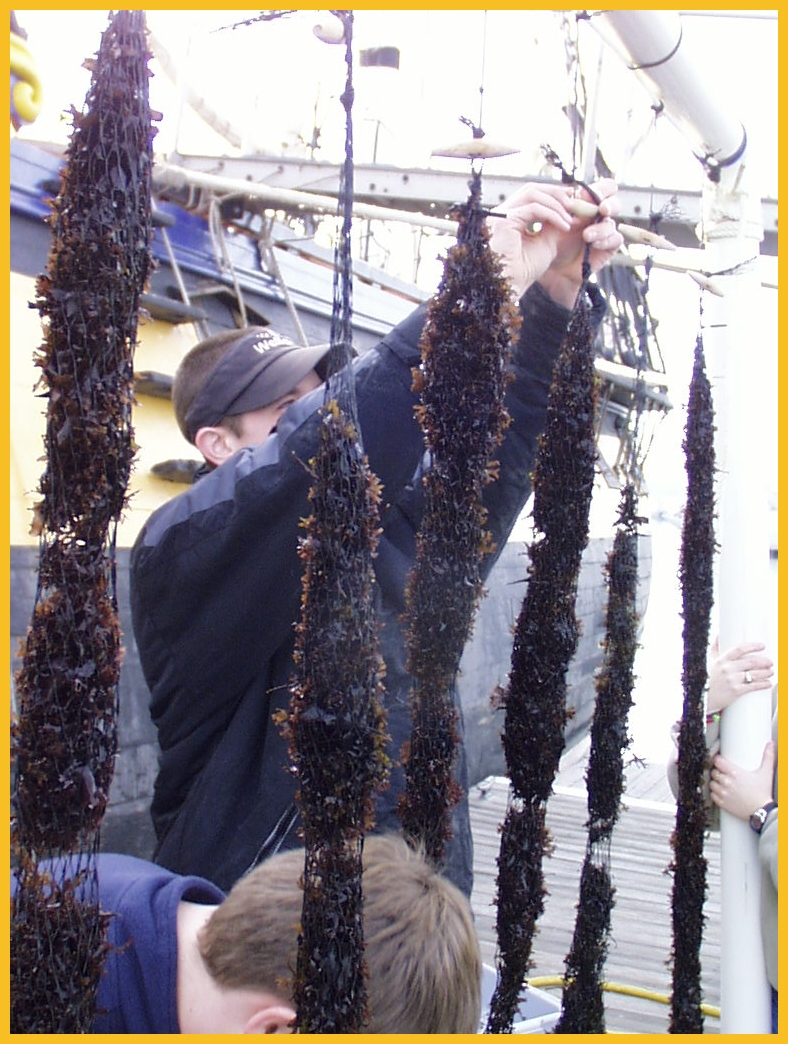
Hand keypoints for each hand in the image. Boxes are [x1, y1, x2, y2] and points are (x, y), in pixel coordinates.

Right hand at [487, 178, 622, 307]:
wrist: (510, 288)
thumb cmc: (523, 272)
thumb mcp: (545, 242)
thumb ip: (552, 224)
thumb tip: (567, 209)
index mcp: (508, 217)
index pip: (531, 196)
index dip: (553, 196)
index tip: (572, 203)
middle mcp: (501, 213)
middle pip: (531, 189)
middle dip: (556, 194)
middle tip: (575, 204)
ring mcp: (500, 215)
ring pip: (532, 194)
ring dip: (556, 203)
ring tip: (570, 217)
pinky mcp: (502, 221)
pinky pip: (533, 208)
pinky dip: (552, 214)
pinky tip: (564, 226)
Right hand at [706, 639, 773, 714]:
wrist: (699, 699)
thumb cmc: (704, 679)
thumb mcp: (708, 661)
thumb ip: (715, 648)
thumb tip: (719, 634)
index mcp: (721, 660)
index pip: (739, 649)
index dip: (752, 646)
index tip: (762, 646)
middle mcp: (727, 669)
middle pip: (751, 662)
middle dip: (764, 662)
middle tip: (770, 662)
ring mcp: (732, 680)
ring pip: (755, 674)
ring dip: (766, 673)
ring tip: (771, 672)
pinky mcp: (735, 692)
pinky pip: (753, 686)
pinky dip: (763, 684)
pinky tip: (768, 683)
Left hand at [709, 741, 775, 822]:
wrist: (762, 812)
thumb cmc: (763, 793)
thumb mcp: (766, 773)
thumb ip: (768, 757)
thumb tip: (770, 745)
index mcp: (735, 773)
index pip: (718, 761)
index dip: (718, 760)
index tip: (720, 761)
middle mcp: (727, 782)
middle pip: (714, 772)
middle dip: (718, 772)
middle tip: (723, 773)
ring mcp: (723, 793)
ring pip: (712, 783)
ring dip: (716, 782)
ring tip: (722, 782)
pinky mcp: (722, 803)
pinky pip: (712, 795)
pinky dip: (715, 793)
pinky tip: (721, 792)